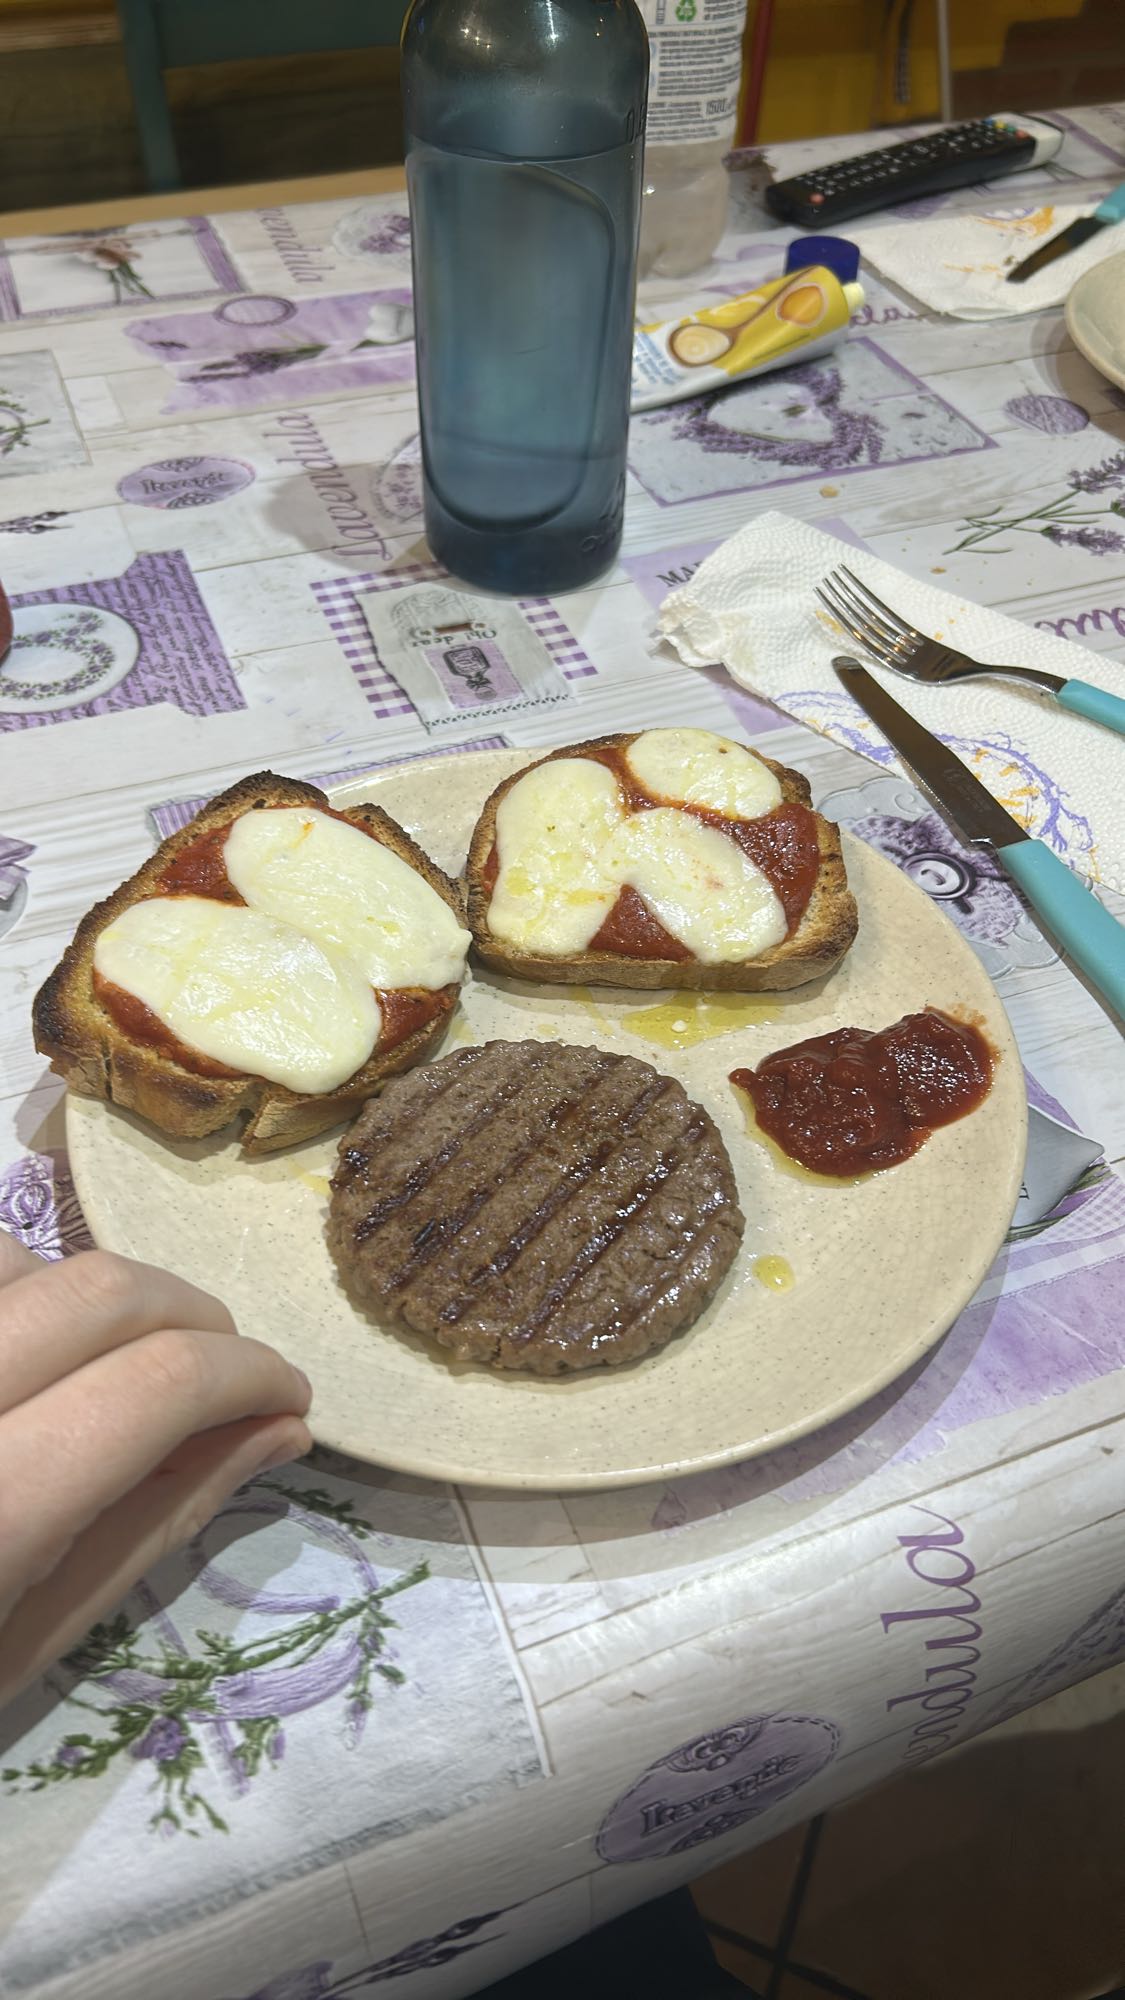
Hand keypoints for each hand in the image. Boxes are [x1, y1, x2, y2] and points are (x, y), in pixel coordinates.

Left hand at [0, 1230, 311, 1705]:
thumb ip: (149, 1524)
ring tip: (98, 1367)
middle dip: (191, 1318)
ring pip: (11, 1251)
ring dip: (85, 1296)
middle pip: (98, 1292)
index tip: (286, 1397)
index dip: (247, 1373)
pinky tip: (7, 1351)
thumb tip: (276, 1429)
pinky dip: (3, 1285)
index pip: (157, 1386)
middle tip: (221, 1375)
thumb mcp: (20, 1646)